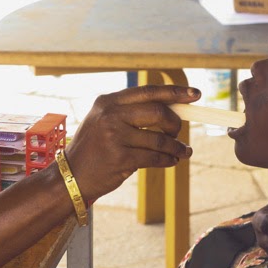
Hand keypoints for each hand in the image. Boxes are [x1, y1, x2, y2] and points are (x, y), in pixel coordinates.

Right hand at [66, 86, 196, 201]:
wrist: (71, 176)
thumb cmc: (93, 149)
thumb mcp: (103, 121)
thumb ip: (131, 112)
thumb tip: (173, 108)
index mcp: (107, 102)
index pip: (148, 91)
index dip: (175, 92)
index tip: (195, 95)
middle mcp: (110, 116)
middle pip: (158, 112)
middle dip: (175, 124)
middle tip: (178, 133)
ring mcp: (115, 137)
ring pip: (160, 139)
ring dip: (176, 147)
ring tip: (182, 151)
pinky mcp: (121, 159)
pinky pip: (154, 157)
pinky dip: (168, 159)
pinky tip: (172, 161)